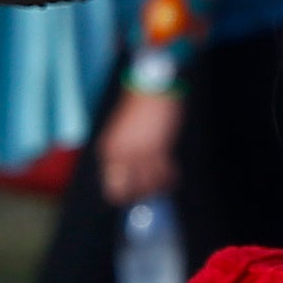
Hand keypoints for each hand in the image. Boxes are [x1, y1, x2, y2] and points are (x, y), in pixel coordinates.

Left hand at [95, 84, 180, 207]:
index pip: (113, 188)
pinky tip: (173, 173)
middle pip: (132, 191)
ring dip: (160, 185)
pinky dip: (171, 177)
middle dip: (145, 193)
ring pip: (151, 185)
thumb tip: (134, 177)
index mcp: (109, 151)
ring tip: (166, 179)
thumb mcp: (122, 133)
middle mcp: (121, 156)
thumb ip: (124, 155)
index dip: (126, 195)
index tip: (138, 194)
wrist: (151, 87)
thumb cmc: (138, 107)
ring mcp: (139, 154)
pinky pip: (165, 174)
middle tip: (155, 188)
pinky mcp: (157, 149)